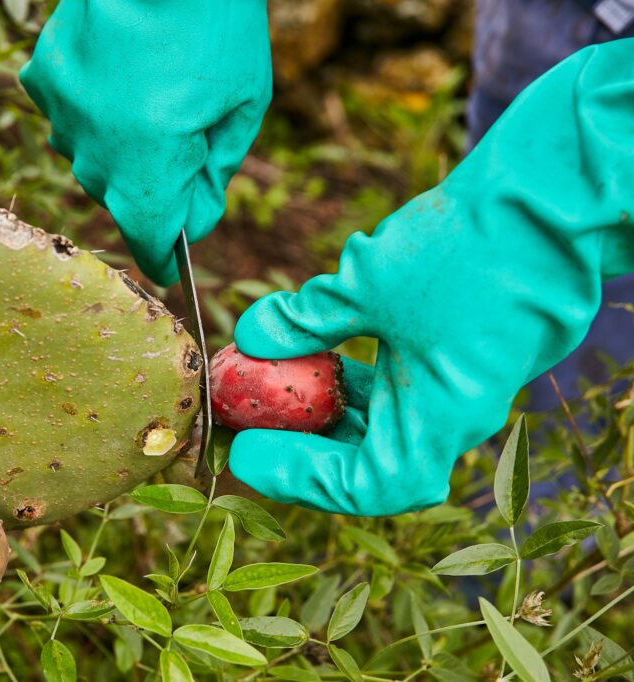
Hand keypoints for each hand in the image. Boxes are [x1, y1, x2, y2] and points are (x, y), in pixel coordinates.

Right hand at [20, 0, 270, 285]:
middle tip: (190, 141)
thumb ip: (217, 172)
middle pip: (123, 199)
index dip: (163, 258)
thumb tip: (195, 220)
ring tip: (154, 96)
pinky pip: (68, 117)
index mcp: (149, 166)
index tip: (171, 267)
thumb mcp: (244, 102)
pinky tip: (118, 77)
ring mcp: (62, 115)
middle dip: (155, 186)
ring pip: (92, 159)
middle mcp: (95, 151)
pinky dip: (93, 111)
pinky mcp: (42, 78)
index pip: (150, 240)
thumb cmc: (216, 20)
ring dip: (122, 148)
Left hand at [228, 39, 633, 515]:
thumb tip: (251, 336)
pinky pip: (404, 386)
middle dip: (307, 443)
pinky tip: (326, 344)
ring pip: (389, 420)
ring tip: (279, 380)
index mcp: (438, 422)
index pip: (366, 487)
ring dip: (331, 407)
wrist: (554, 198)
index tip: (246, 450)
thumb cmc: (466, 250)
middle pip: (374, 459)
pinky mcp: (464, 353)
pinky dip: (360, 375)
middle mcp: (455, 415)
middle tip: (254, 419)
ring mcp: (463, 385)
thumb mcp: (366, 286)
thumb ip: (306, 320)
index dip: (299, 478)